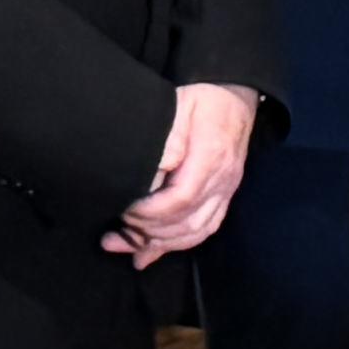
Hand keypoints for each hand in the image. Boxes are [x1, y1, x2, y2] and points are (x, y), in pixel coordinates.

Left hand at [108, 81, 260, 263]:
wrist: (234, 98)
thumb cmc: (201, 101)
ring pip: (197, 231)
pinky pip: (206, 228)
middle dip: (149, 234)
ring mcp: (227, 190)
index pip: (181, 199)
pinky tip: (154, 250)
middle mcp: (223, 179)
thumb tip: (152, 173)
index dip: (149, 213)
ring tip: (129, 249)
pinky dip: (179, 244)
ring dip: (161, 245)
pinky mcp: (225, 196)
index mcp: (210, 157)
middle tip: (115, 235)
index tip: (123, 211)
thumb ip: (166, 141)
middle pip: (188, 223)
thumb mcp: (177, 109)